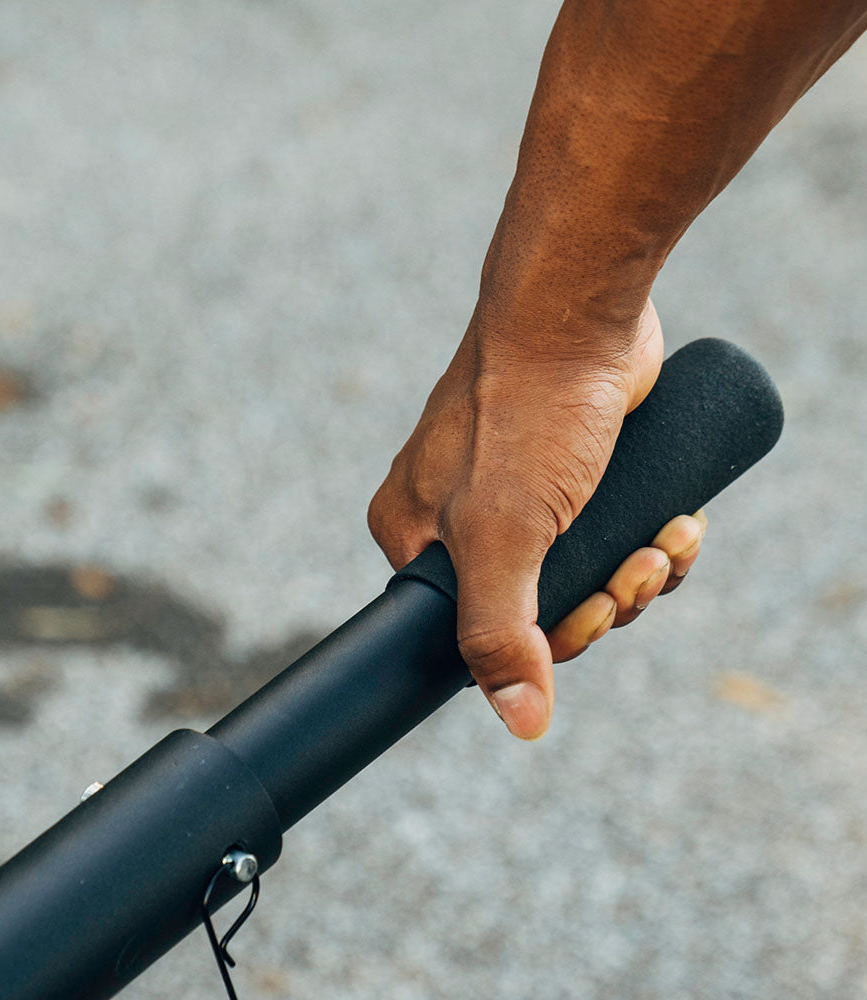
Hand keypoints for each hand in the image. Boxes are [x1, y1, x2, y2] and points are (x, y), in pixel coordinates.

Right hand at [368, 300, 704, 739]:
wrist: (576, 311)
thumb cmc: (522, 412)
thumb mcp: (502, 531)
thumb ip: (498, 630)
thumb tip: (522, 722)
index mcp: (416, 539)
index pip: (475, 633)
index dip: (543, 642)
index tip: (593, 616)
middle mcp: (459, 521)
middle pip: (538, 606)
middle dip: (604, 603)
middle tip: (636, 573)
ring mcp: (519, 496)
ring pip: (584, 573)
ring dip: (638, 575)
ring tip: (668, 541)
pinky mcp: (572, 474)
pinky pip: (612, 536)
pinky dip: (651, 543)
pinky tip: (680, 525)